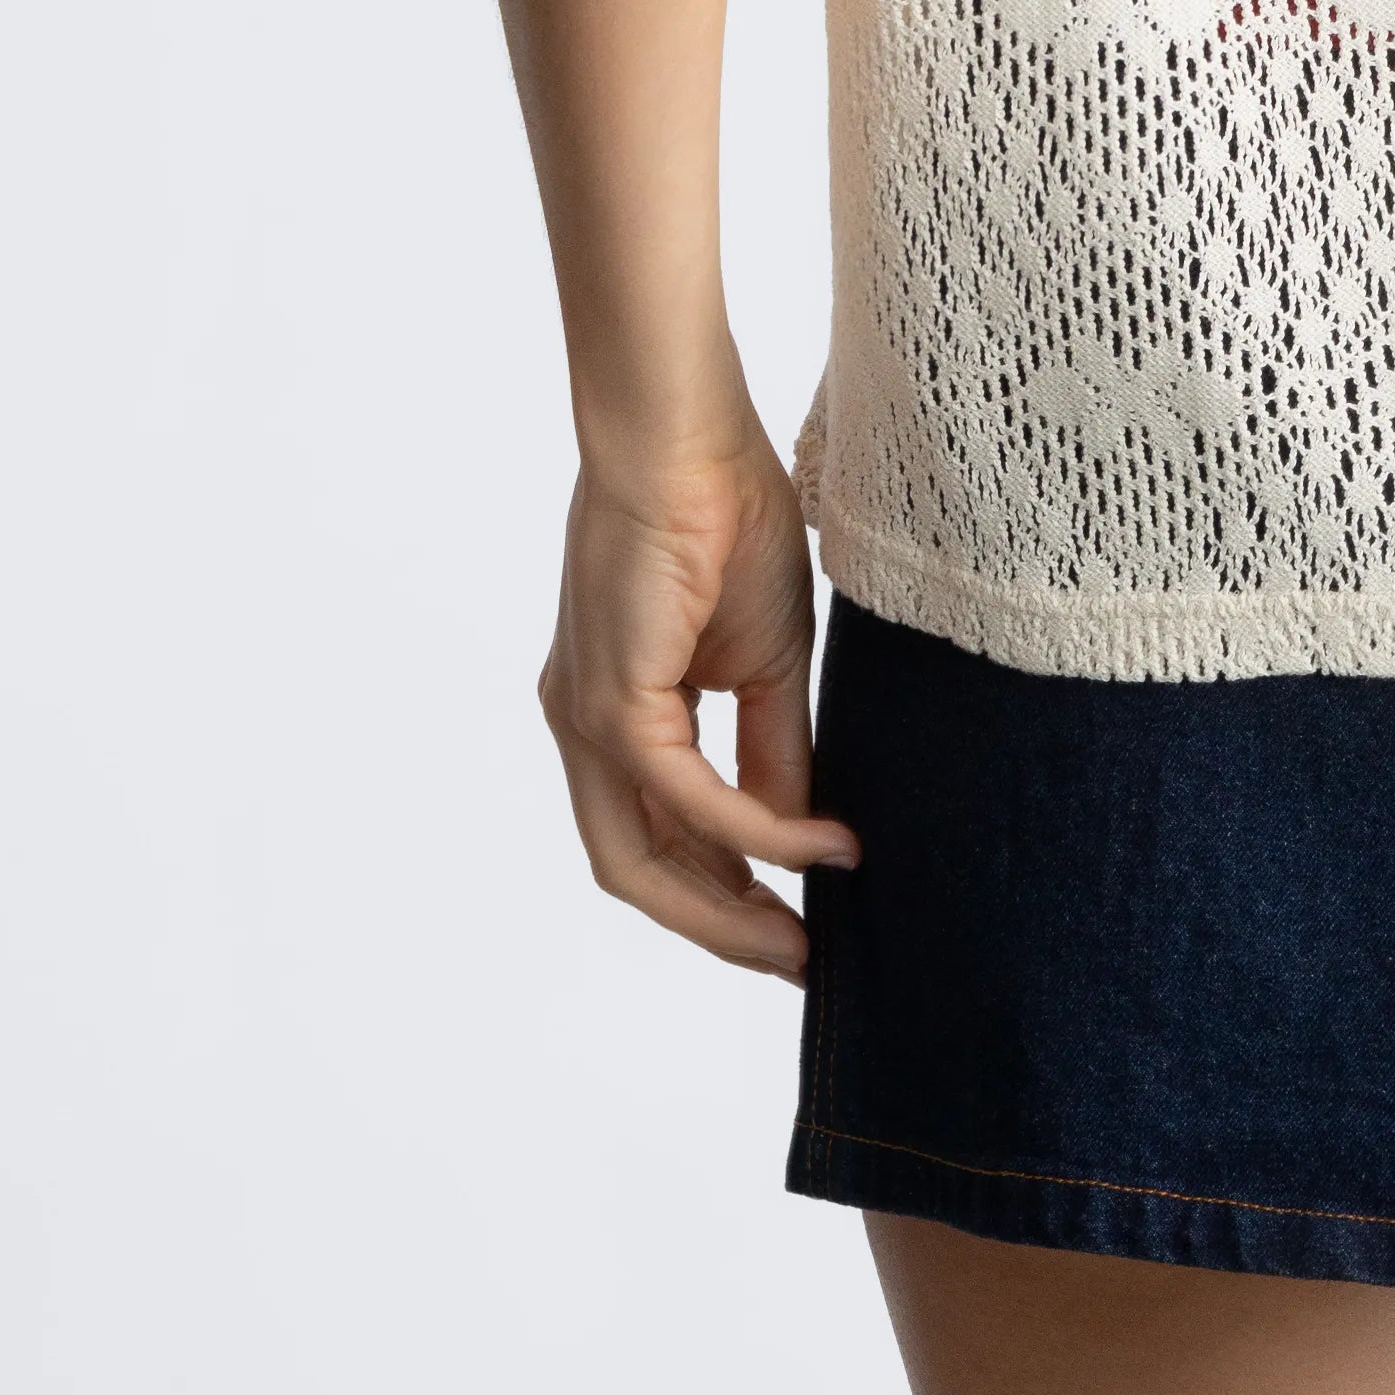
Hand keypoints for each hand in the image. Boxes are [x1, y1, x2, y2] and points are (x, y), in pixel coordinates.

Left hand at [539, 436, 856, 981]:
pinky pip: (682, 797)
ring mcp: (583, 719)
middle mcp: (582, 727)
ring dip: (721, 910)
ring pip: (638, 861)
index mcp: (615, 711)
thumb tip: (799, 835)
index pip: (658, 834)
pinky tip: (812, 844)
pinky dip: (752, 832)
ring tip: (798, 938)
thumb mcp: (767, 658)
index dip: (725, 891)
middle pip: (636, 871)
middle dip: (719, 927)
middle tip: (797, 960)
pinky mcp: (608, 702)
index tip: (797, 923)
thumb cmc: (728, 515)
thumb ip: (774, 748)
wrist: (688, 435)